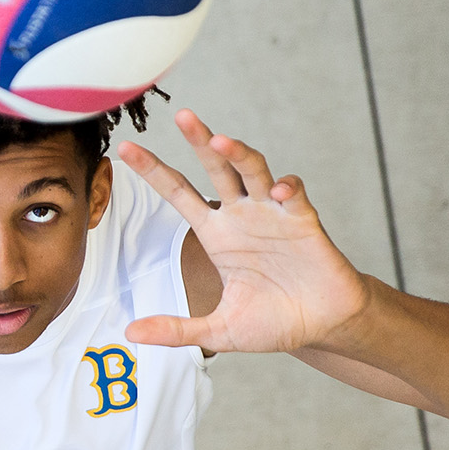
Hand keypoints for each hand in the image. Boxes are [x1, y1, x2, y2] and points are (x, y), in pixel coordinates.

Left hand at [117, 109, 369, 353]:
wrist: (321, 326)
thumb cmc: (273, 322)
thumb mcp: (218, 331)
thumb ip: (177, 330)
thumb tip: (131, 333)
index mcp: (217, 234)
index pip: (179, 193)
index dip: (154, 171)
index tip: (127, 149)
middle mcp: (242, 216)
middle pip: (216, 168)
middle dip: (200, 141)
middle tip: (182, 116)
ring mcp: (273, 214)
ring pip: (254, 171)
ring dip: (239, 154)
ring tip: (220, 141)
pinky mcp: (304, 222)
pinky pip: (293, 196)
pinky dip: (286, 189)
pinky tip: (277, 193)